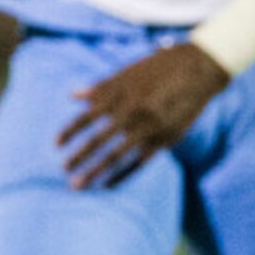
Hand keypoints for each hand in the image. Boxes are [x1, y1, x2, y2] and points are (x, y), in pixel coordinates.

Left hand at [58, 42, 228, 188]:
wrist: (197, 69)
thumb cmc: (158, 69)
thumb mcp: (127, 73)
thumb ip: (100, 88)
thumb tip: (73, 96)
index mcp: (119, 94)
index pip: (87, 117)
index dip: (70, 132)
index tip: (57, 145)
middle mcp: (132, 112)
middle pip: (98, 140)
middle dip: (79, 157)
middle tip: (64, 170)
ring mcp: (149, 128)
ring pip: (116, 155)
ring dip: (95, 172)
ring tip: (79, 185)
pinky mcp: (165, 139)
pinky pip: (138, 163)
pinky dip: (122, 175)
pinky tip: (108, 185)